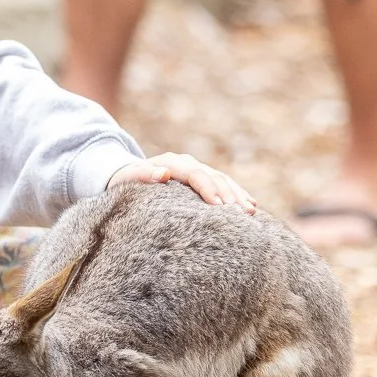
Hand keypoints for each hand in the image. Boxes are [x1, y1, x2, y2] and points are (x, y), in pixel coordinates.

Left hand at [107, 152, 256, 210]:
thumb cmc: (125, 180)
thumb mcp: (128, 178)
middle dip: (228, 195)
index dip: (208, 189)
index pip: (194, 174)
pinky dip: (237, 193)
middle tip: (241, 213)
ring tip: (250, 211)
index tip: (219, 206)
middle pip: (213, 177)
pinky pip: (224, 184)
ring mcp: (196, 169)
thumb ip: (143, 175)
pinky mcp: (203, 177)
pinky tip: (250, 205)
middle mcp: (187, 163)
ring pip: (222, 180)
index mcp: (171, 162)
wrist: (128, 174)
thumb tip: (163, 174)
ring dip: (237, 195)